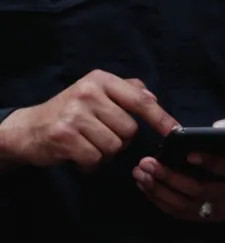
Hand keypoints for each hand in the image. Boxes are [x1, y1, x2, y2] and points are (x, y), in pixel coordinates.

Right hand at [0, 70, 176, 169]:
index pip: (140, 100)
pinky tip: (78, 153)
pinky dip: (90, 162)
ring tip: (89, 142)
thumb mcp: (98, 92)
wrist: (29, 128)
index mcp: (101, 79)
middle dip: (121, 139)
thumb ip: (129, 92)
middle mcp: (89, 93)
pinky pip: (95, 158)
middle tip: (101, 133)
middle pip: (129, 129)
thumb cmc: (72, 110)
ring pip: (114, 146)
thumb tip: (154, 100)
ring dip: (105, 151)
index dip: (161, 117)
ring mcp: (75, 114)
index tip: (176, 131)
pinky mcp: (64, 136)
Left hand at [132, 116, 224, 221]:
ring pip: (188, 206)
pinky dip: (162, 202)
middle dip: (171, 178)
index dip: (211, 162)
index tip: (189, 153)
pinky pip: (183, 214)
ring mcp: (222, 208)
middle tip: (148, 163)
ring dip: (161, 192)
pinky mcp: (211, 216)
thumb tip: (217, 127)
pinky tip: (148, 187)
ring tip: (141, 174)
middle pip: (202, 191)